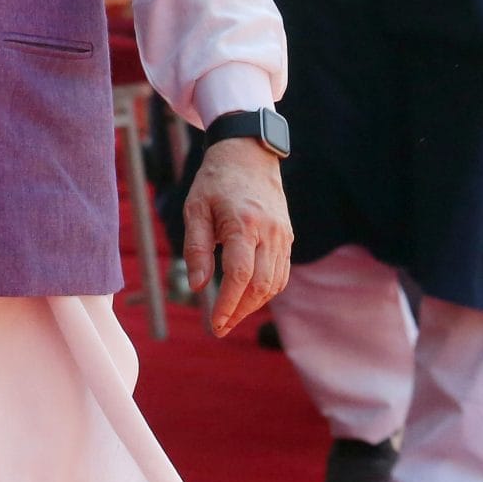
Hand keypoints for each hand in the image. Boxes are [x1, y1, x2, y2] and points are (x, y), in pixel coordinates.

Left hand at [180, 135, 292, 337]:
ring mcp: (282, 235)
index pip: (239, 275)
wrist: (249, 154)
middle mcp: (269, 232)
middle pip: (260, 285)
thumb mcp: (195, 209)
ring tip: (230, 315)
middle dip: (240, 311)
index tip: (215, 323)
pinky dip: (265, 290)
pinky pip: (281, 272)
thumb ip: (196, 248)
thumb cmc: (215, 181)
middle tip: (219, 327)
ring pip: (274, 283)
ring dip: (253, 304)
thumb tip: (197, 286)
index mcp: (244, 224)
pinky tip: (247, 296)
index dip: (228, 304)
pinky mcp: (287, 236)